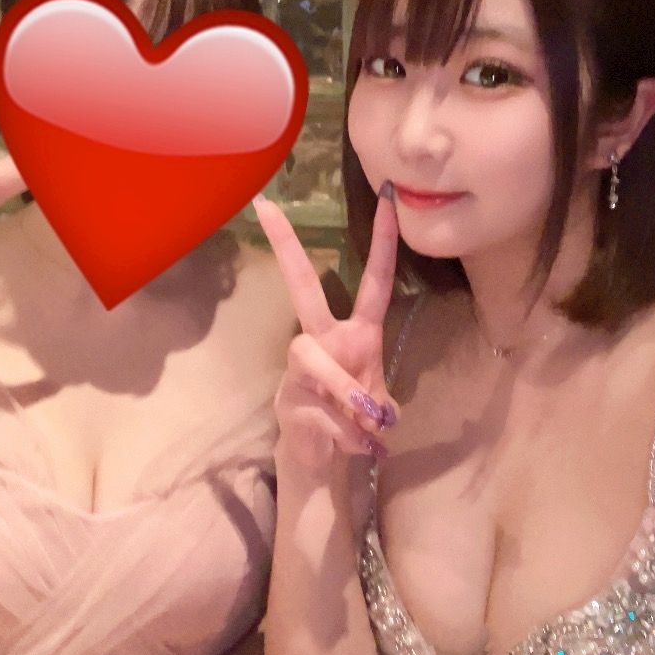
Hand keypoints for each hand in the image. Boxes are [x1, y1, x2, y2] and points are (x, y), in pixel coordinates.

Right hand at [254, 187, 398, 471]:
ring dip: (350, 398)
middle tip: (267, 209)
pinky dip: (351, 436)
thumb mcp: (377, 402)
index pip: (373, 280)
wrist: (323, 458)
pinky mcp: (290, 402)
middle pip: (303, 289)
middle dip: (288, 248)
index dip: (381, 241)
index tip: (387, 197)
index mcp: (355, 332)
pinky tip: (363, 449)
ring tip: (373, 427)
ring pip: (319, 364)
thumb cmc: (353, 416)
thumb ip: (376, 399)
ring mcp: (300, 369)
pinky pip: (324, 413)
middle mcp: (323, 340)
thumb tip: (373, 416)